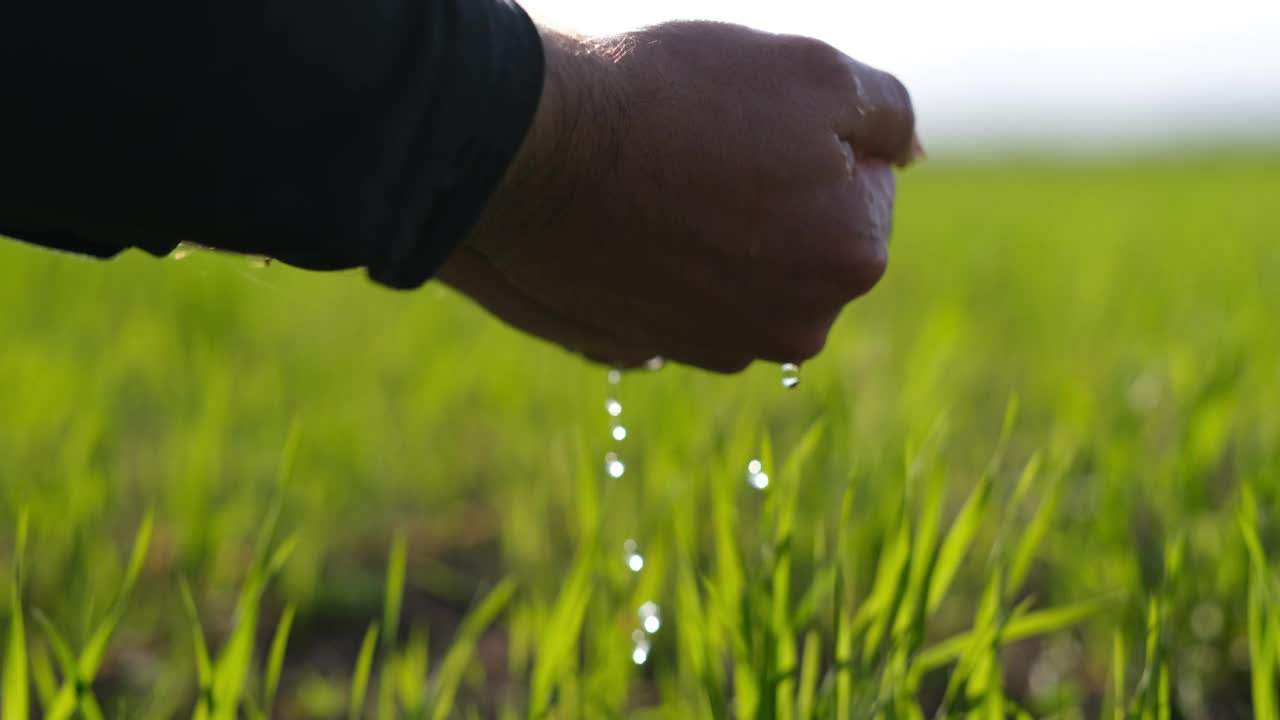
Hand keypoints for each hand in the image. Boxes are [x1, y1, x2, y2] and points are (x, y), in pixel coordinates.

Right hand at [439, 21, 919, 372]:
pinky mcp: (653, 347)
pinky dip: (670, 256)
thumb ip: (888, 112)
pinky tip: (634, 219)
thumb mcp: (813, 72)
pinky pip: (683, 289)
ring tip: (662, 179)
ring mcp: (719, 345)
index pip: (864, 182)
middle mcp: (794, 326)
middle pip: (805, 234)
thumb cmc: (676, 102)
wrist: (535, 155)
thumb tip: (908, 153)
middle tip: (705, 146)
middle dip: (774, 191)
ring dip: (718, 225)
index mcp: (851, 261)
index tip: (748, 121)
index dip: (810, 136)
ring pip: (743, 264)